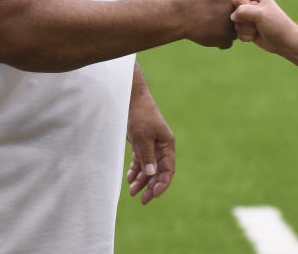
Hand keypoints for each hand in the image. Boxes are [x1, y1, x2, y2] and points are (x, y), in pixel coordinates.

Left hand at [126, 87, 174, 204]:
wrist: (130, 98)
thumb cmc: (140, 116)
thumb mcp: (143, 137)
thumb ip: (147, 157)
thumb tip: (151, 175)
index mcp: (167, 145)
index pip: (168, 170)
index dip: (162, 184)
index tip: (153, 195)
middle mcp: (161, 147)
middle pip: (158, 172)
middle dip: (150, 186)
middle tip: (142, 200)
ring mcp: (151, 145)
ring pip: (148, 168)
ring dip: (141, 181)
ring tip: (132, 192)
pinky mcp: (142, 143)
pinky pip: (141, 161)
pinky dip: (136, 170)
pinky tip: (129, 179)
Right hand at [170, 0, 242, 48]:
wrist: (176, 14)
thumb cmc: (190, 0)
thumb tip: (242, 7)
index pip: (244, 2)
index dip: (232, 7)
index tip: (216, 8)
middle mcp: (237, 5)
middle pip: (243, 17)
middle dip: (231, 21)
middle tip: (212, 18)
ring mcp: (233, 21)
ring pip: (235, 31)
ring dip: (224, 32)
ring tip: (207, 25)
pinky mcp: (226, 37)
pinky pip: (227, 42)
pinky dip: (217, 41)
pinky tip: (205, 33)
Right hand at [230, 0, 297, 54]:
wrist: (284, 41)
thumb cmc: (276, 24)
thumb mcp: (260, 13)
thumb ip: (242, 11)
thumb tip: (232, 17)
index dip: (245, 8)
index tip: (258, 12)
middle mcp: (250, 4)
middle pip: (234, 12)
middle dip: (246, 21)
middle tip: (258, 22)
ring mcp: (247, 17)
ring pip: (235, 24)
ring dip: (247, 29)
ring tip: (258, 29)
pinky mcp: (246, 28)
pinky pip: (237, 32)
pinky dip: (247, 36)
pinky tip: (256, 35)